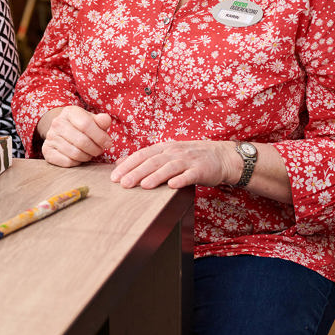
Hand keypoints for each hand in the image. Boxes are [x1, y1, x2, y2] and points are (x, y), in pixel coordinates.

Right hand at [36, 106, 111, 166]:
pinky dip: (77, 162)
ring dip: (87, 156)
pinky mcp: (47, 151)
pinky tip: (79, 157)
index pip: (86, 125)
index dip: (100, 137)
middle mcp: (57, 123)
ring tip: (90, 153)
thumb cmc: (82, 125)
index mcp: (69, 112)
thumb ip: (102, 121)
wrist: (62, 130)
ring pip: (75, 153)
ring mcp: (50, 137)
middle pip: (82, 141)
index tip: (108, 143)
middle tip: (100, 150)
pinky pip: (67, 162)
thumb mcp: (93, 120)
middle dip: (96, 149)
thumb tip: (105, 120)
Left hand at [110, 140, 239, 189]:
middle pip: (152, 162)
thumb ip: (145, 158)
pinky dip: (180, 180)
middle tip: (123, 183)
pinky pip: (190, 175)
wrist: (220, 156)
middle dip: (136, 172)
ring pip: (169, 167)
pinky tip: (172, 186)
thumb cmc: (189, 157)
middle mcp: (173, 152)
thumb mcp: (166, 154)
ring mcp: (188, 160)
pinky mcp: (201, 170)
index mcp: (163, 148)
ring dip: (156, 176)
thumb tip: (121, 163)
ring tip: (143, 186)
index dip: (127, 165)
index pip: (141, 155)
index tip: (114, 176)